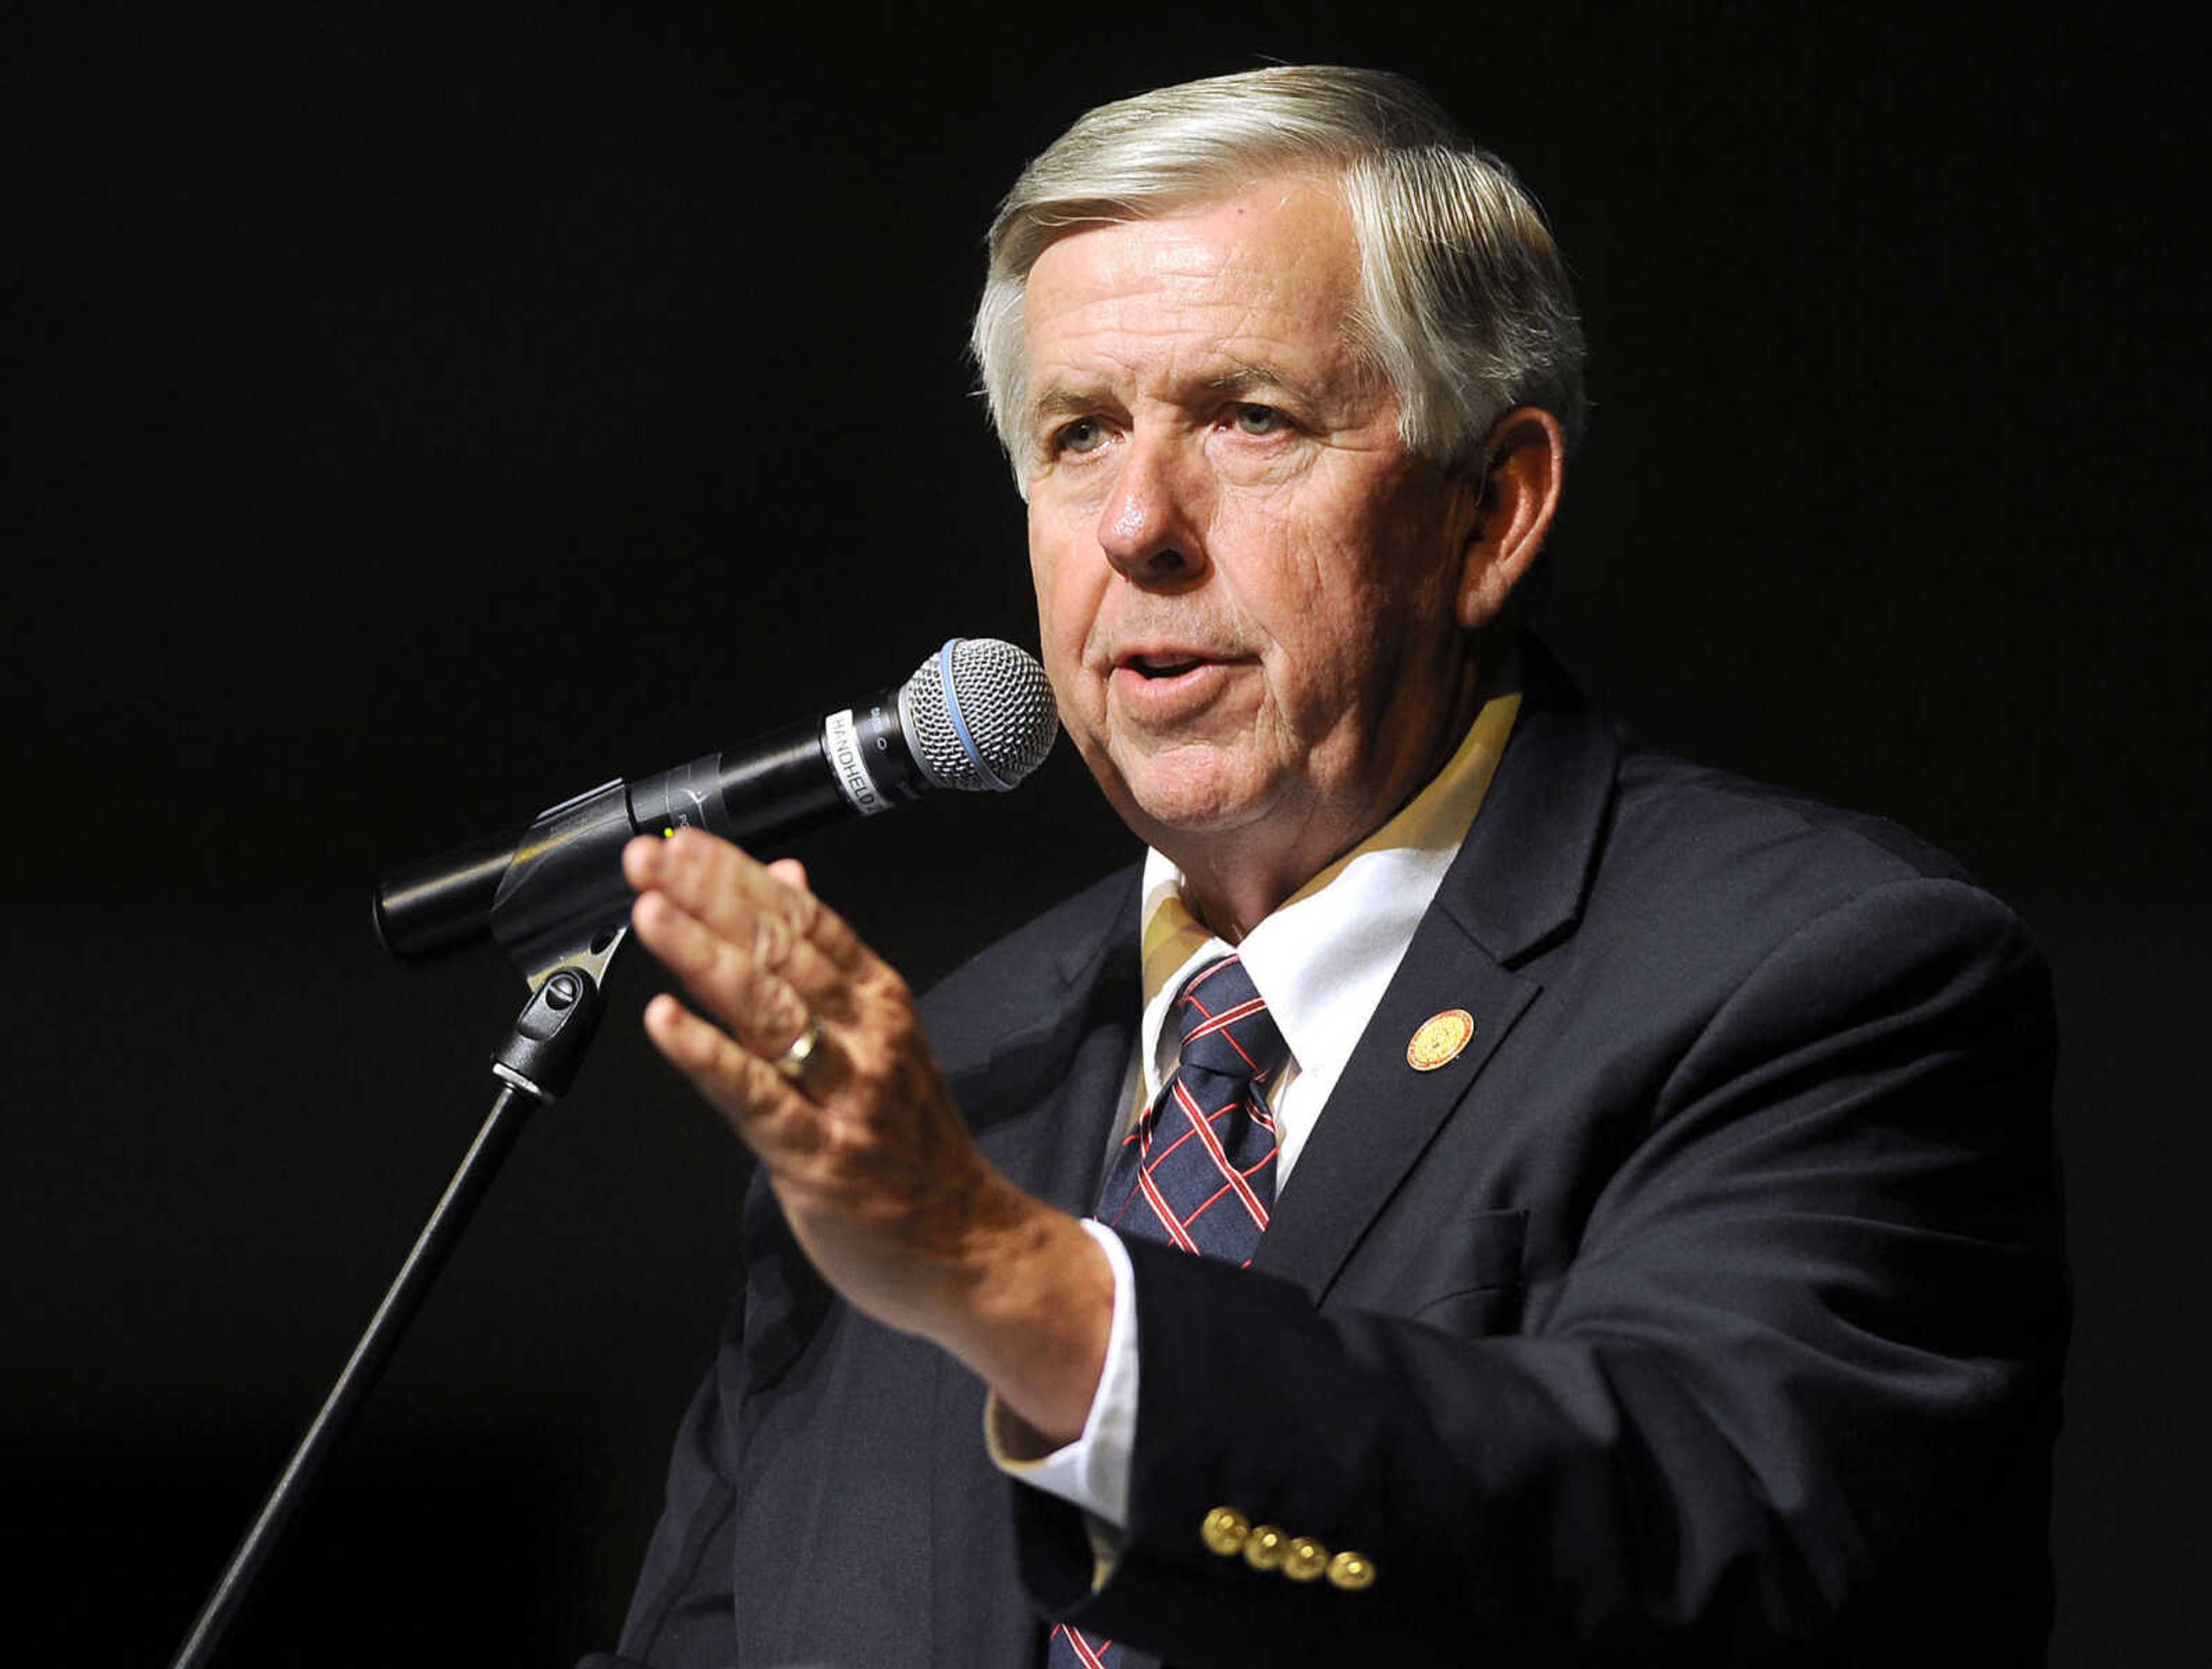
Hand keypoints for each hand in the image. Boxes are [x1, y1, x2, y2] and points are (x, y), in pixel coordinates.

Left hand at [624, 829, 1110, 1442]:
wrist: (970, 1246)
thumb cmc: (915, 1145)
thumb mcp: (882, 1033)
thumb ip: (825, 959)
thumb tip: (785, 878)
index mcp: (878, 999)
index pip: (803, 919)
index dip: (738, 875)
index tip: (682, 842)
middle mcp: (865, 1035)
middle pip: (781, 951)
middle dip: (709, 898)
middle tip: (649, 859)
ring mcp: (844, 1095)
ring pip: (769, 1011)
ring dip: (704, 956)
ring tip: (651, 914)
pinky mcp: (818, 1156)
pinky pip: (756, 1098)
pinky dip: (708, 1055)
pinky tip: (665, 1021)